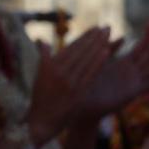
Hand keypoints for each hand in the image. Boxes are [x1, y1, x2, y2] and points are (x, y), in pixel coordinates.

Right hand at [26, 26, 116, 144]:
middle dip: (94, 38)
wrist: (41, 121)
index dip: (84, 37)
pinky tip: (107, 52)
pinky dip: (99, 62)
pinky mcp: (77, 92)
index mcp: (50, 65)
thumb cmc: (40, 98)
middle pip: (80, 51)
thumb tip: (42, 41)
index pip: (71, 48)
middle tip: (106, 27)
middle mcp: (59, 71)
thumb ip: (44, 58)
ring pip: (86, 60)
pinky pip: (90, 74)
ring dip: (98, 46)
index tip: (95, 28)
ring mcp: (68, 82)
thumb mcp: (39, 76)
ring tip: (108, 35)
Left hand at [75, 25, 148, 124]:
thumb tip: (112, 30)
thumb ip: (108, 47)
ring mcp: (133, 83)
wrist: (82, 105)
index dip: (148, 37)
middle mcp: (132, 74)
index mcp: (124, 65)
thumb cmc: (89, 83)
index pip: (141, 49)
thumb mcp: (99, 61)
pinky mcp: (132, 93)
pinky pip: (148, 85)